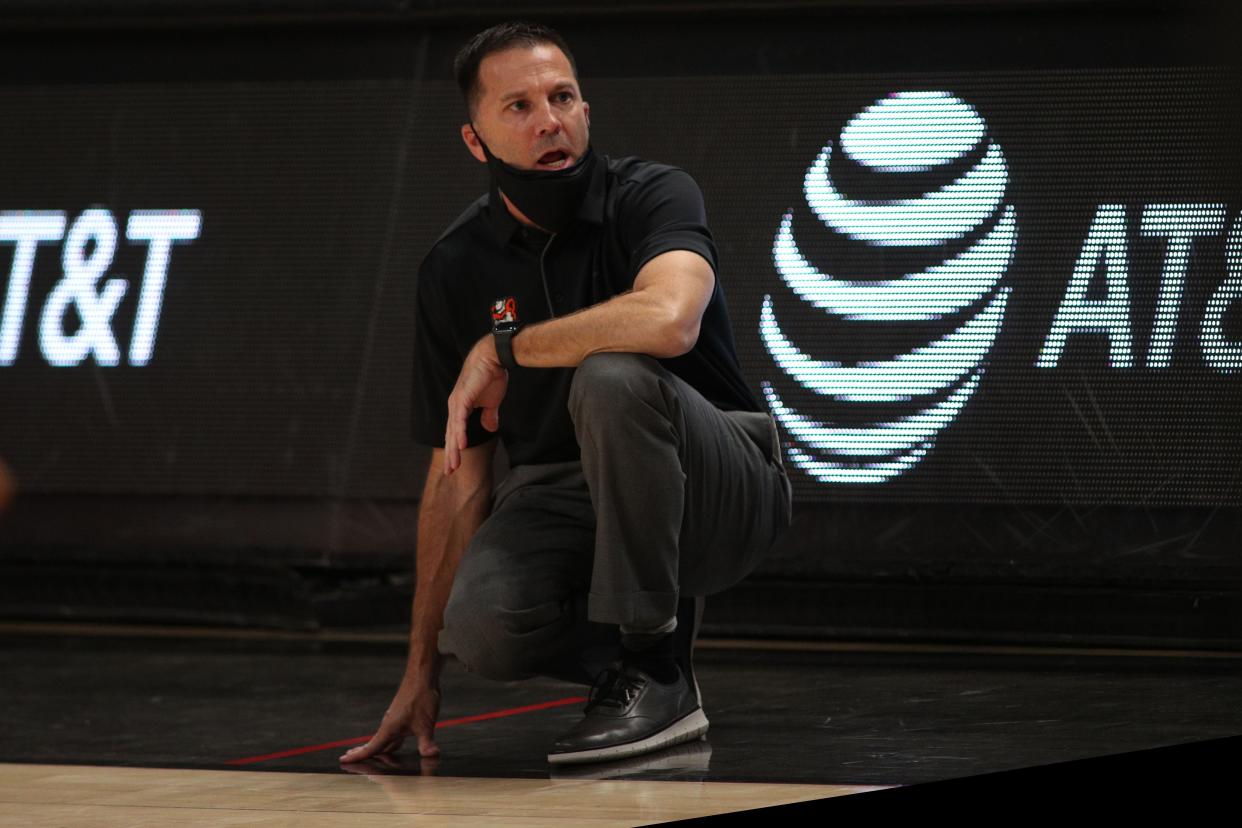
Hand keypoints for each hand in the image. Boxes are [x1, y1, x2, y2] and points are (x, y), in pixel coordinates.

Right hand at [339, 677, 441, 762]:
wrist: (422, 677)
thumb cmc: (420, 698)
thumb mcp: (425, 725)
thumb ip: (426, 743)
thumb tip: (432, 756)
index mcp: (389, 730)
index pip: (370, 748)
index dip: (357, 756)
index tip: (343, 760)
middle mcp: (388, 725)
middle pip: (373, 744)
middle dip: (362, 752)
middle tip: (348, 758)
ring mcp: (395, 720)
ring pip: (383, 739)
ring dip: (375, 747)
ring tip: (368, 753)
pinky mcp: (402, 716)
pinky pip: (392, 734)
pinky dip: (388, 742)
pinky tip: (395, 744)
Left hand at [444, 335, 507, 474]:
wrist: (493, 358)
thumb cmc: (491, 376)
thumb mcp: (491, 402)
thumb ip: (489, 415)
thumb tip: (490, 428)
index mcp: (460, 408)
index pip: (455, 433)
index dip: (455, 449)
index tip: (455, 466)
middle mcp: (455, 406)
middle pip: (451, 435)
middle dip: (451, 455)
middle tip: (450, 472)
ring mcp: (457, 402)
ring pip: (454, 431)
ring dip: (453, 449)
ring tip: (453, 465)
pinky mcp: (463, 398)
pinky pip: (460, 420)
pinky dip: (460, 433)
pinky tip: (461, 445)